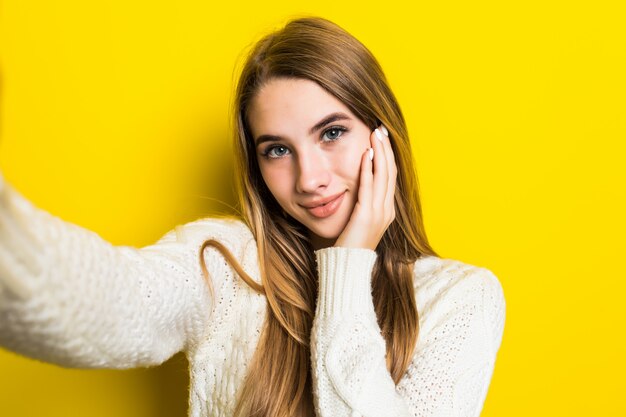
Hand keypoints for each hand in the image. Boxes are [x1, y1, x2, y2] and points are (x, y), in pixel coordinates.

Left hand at [334, 124, 396, 249]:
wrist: (347, 267)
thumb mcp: (357, 221)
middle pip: (390, 172)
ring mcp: (379, 213)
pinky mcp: (367, 215)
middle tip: (380, 129)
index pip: (390, 177)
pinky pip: (369, 187)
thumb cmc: (348, 246)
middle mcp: (387, 210)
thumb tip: (354, 188)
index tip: (382, 139)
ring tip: (375, 134)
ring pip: (383, 175)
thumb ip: (360, 204)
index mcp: (387, 211)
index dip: (388, 156)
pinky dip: (368, 168)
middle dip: (386, 149)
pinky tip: (366, 154)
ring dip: (379, 152)